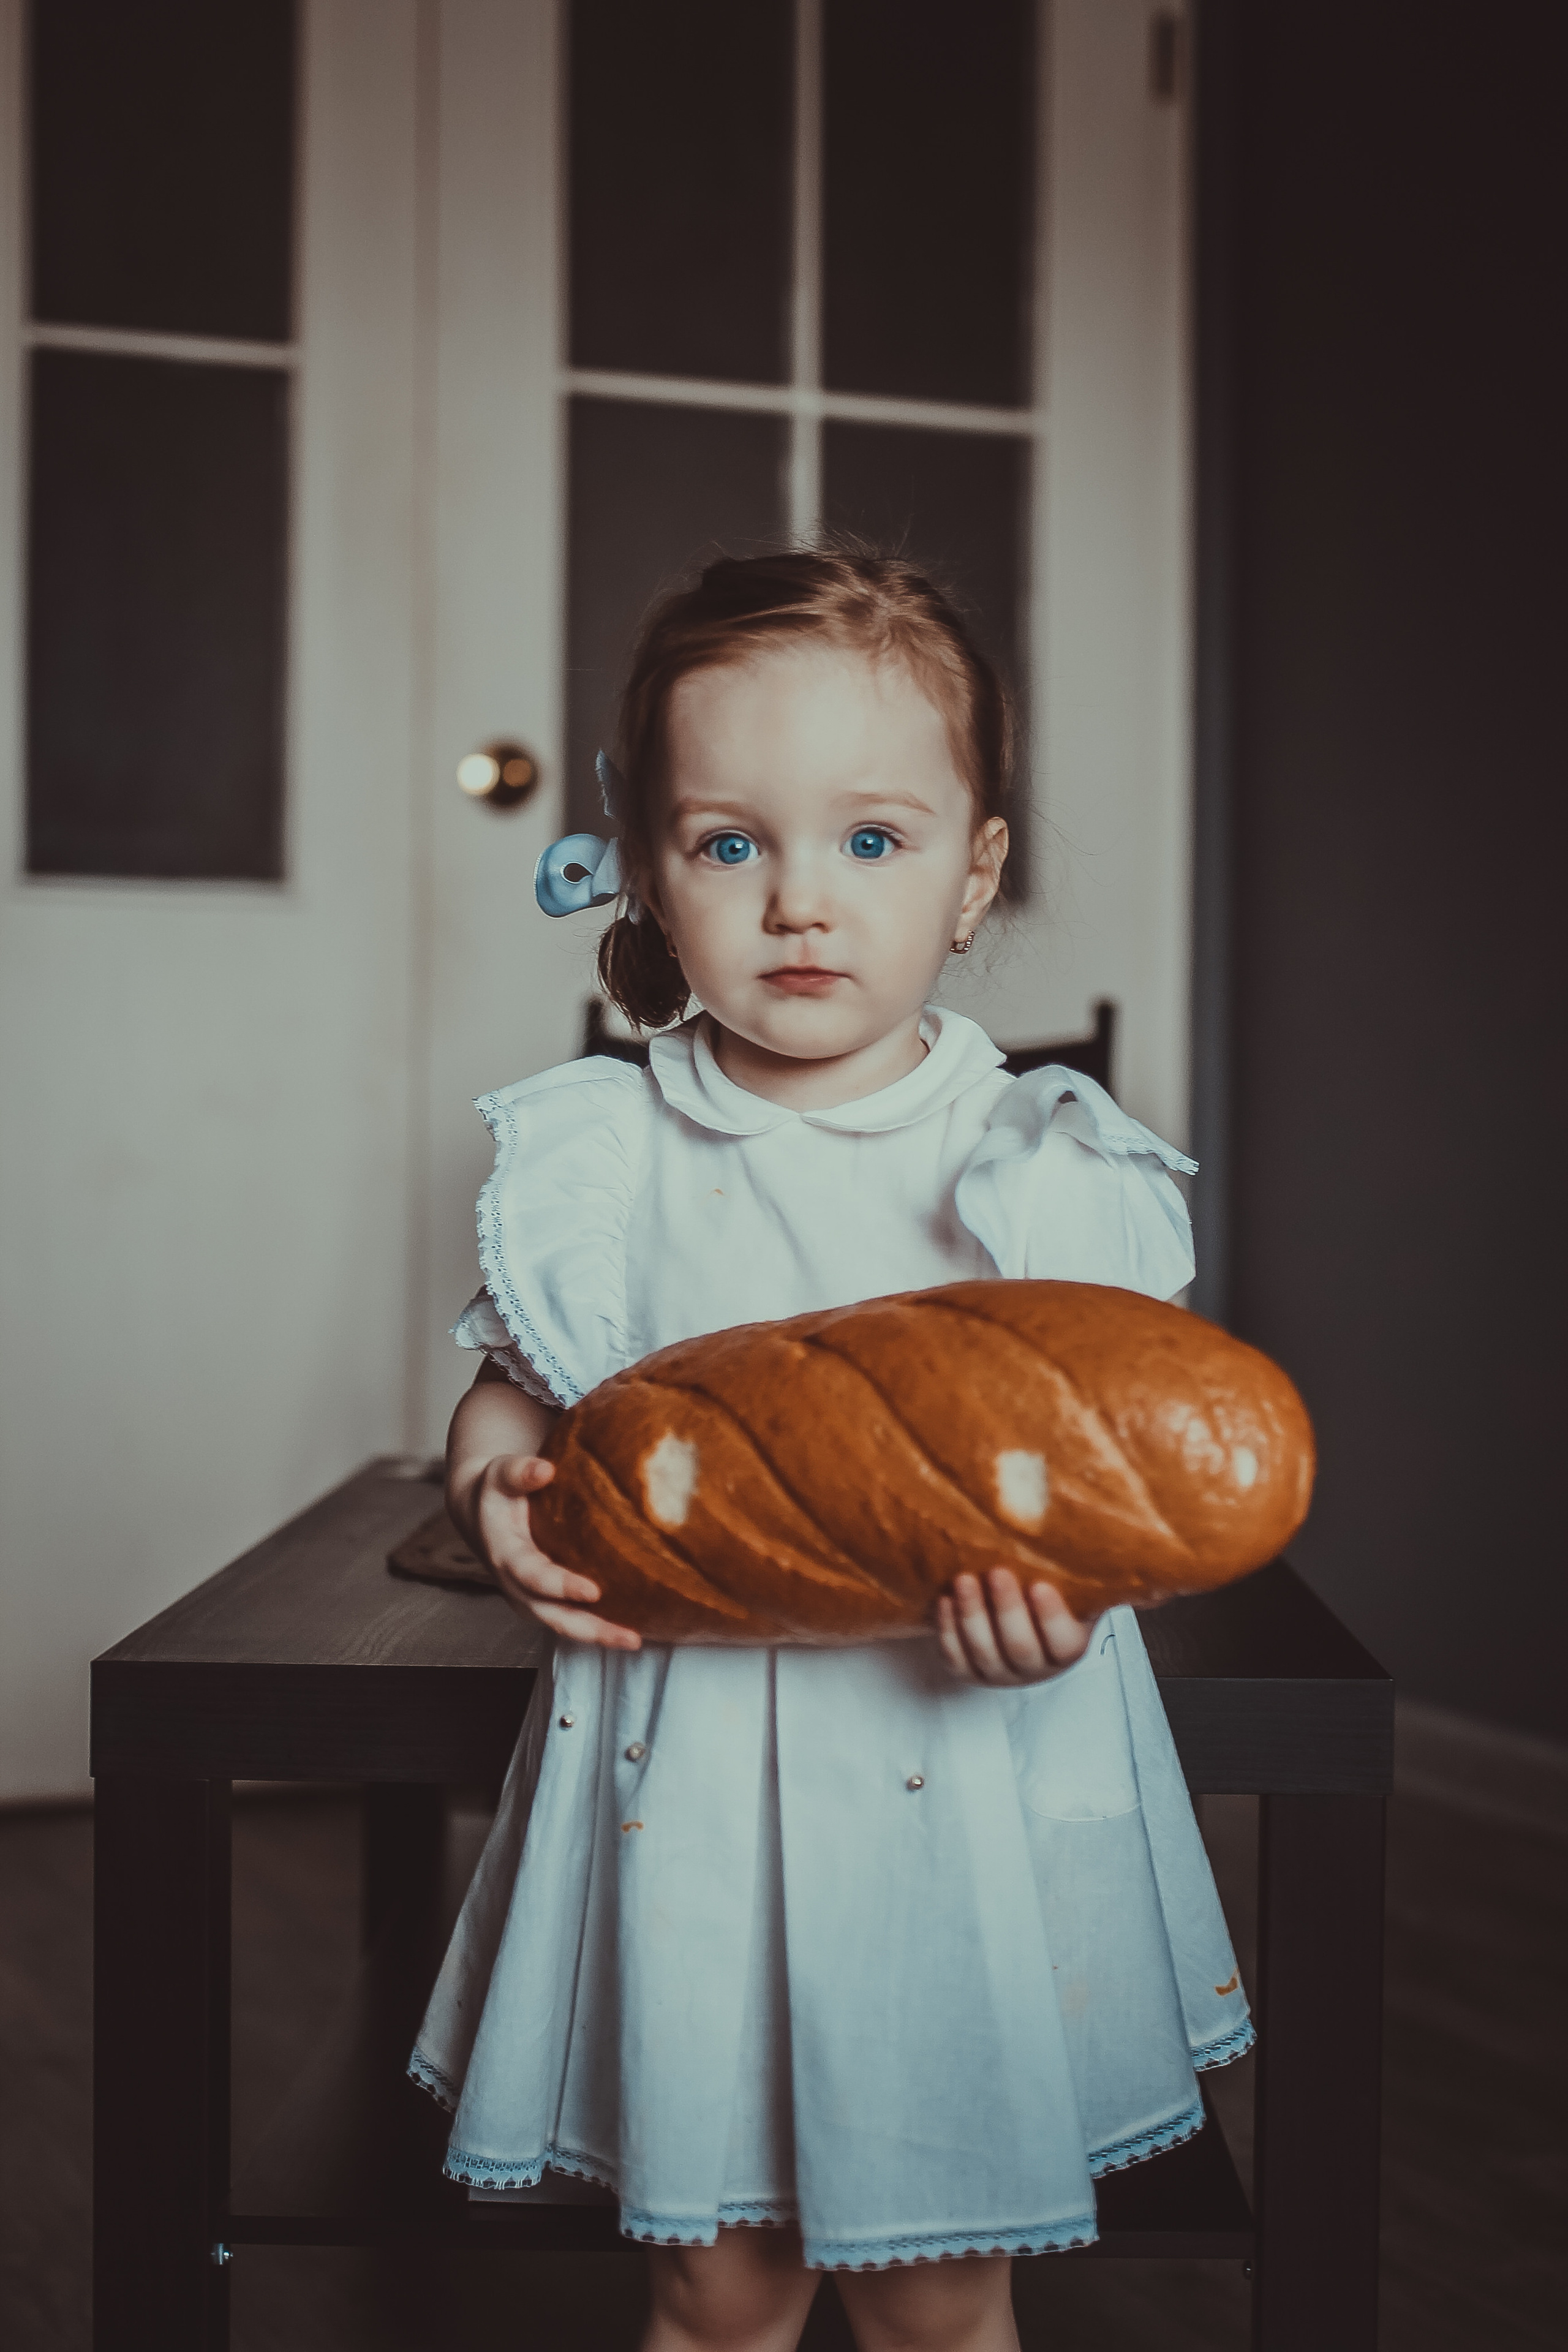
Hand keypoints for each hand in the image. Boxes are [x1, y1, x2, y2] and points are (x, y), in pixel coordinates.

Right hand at [468, 1454, 641, 1649]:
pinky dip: (596, 1628)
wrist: (481, 1514)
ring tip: (635, 1641)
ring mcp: (530, 1599)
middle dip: (590, 1630)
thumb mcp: (500, 1474)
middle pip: (552, 1617)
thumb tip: (545, 1469)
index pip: (533, 1576)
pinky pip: (570, 1620)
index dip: (560, 1586)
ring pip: (564, 1625)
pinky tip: (629, 1628)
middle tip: (629, 1637)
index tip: (593, 1591)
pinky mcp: (543, 1602)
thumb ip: (519, 1472)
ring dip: (598, 1636)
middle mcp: (516, 1586)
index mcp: (506, 1555)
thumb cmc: (496, 1492)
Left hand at [936, 1569, 1090, 1685]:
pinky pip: (956, 1659)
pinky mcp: (969, 1672)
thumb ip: (1075, 1566)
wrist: (1017, 1615)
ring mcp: (1001, 1674)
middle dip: (1007, 1610)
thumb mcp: (1070, 1583)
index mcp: (1068, 1647)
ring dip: (972, 1616)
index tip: (1039, 1585)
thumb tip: (1082, 1522)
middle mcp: (1036, 1668)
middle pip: (1021, 1649)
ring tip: (963, 1580)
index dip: (1052, 1618)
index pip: (1064, 1643)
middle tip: (997, 1572)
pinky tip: (944, 1600)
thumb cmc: (1047, 1590)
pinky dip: (948, 1630)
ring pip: (985, 1654)